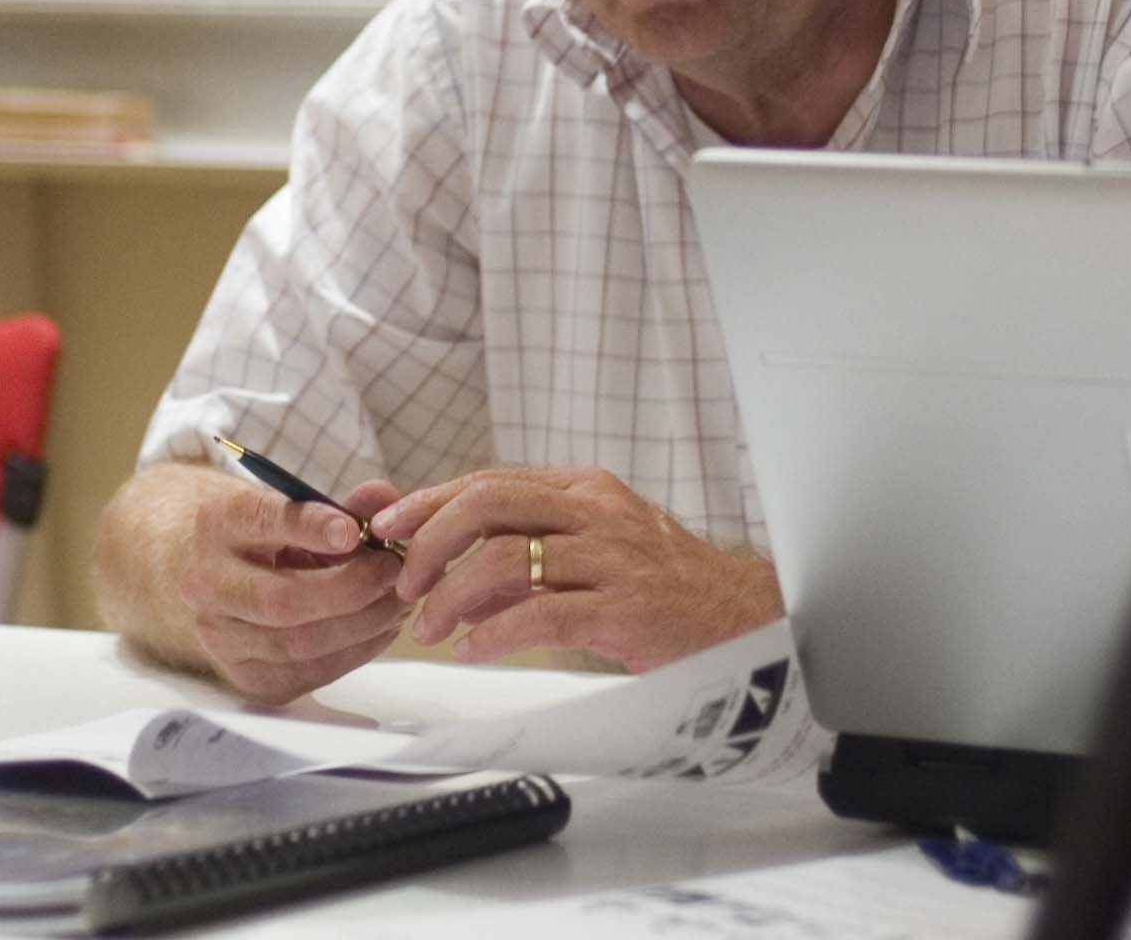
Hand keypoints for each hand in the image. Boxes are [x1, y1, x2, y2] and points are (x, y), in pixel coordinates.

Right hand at [170, 475, 409, 706]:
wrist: (213, 575)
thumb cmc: (262, 538)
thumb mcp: (292, 508)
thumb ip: (341, 506)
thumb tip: (383, 498)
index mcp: (216, 525)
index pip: (259, 521)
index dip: (309, 526)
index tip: (354, 530)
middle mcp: (207, 584)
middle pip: (279, 600)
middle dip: (350, 588)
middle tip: (393, 570)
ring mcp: (220, 638)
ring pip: (295, 644)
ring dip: (361, 624)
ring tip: (396, 601)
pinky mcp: (246, 677)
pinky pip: (307, 673)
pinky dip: (354, 652)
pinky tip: (380, 628)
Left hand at [373, 467, 781, 670]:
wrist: (742, 616)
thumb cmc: (664, 585)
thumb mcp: (595, 552)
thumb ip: (529, 559)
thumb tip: (456, 580)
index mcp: (584, 489)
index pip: (489, 481)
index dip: (430, 502)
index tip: (388, 526)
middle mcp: (595, 512)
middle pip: (489, 504)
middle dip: (431, 542)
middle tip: (404, 583)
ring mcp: (612, 557)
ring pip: (508, 558)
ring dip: (453, 595)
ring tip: (431, 627)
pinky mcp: (624, 607)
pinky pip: (542, 613)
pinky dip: (496, 633)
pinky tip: (474, 649)